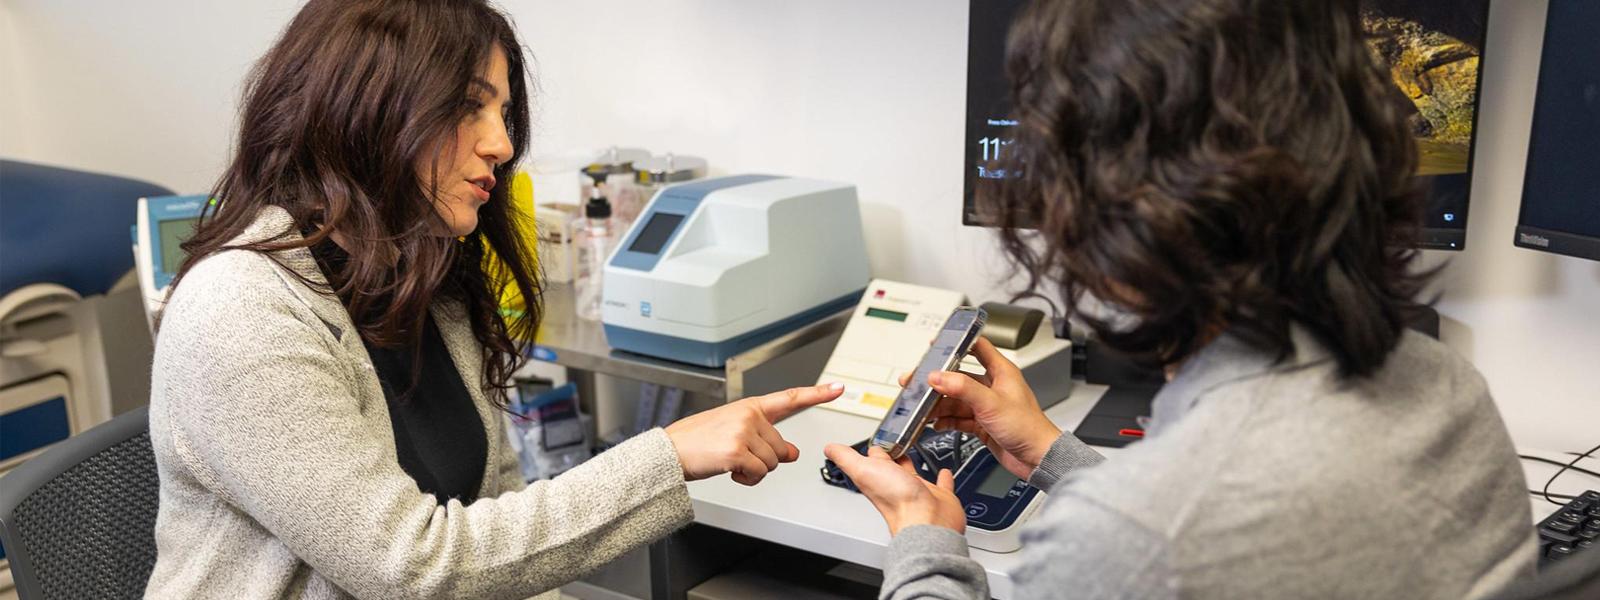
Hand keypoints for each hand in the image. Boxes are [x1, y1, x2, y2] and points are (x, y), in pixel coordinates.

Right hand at [665, 383, 843, 485]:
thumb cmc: (698, 442)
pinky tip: (729, 471)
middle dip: (763, 460)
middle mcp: (749, 415)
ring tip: (730, 462)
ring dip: (754, 471)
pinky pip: (759, 474)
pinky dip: (746, 479)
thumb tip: (792, 453)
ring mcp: (743, 432)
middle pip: (781, 448)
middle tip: (737, 456)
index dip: (817, 394)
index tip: (838, 388)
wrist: (669, 452)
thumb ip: (766, 439)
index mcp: (750, 407)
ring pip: (772, 464)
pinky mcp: (737, 451)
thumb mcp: (735, 434)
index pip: (790, 398)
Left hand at [824, 444, 966, 534]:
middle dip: (891, 455)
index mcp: (878, 478)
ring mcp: (918, 491)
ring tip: (912, 450)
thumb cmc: (896, 501)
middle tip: (893, 442)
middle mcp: (897, 486)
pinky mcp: (939, 496)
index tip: (872, 441)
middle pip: (891, 467)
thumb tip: (829, 448)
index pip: (872, 461)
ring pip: (913, 474)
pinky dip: (942, 477)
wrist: (926, 521)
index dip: (871, 450)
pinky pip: (941, 484)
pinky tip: (943, 471)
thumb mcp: (863, 470)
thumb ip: (846, 458)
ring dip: (911, 463)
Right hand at [903, 337, 1060, 478]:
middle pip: (958, 377)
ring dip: (938, 404)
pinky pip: (958, 418)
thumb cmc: (1028, 428)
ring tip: (922, 408)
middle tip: (917, 382)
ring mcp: (986, 406)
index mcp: (1001, 372)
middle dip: (937, 381)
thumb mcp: (991, 403)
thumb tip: (938, 376)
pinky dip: (946, 420)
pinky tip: (936, 423)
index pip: (977, 347)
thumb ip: (962, 388)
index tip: (937, 343)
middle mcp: (992, 386)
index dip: (957, 343)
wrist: (1037, 458)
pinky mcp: (982, 423)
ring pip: (955, 400)